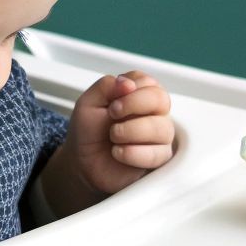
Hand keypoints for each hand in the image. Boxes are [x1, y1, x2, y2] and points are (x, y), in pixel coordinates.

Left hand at [65, 70, 175, 193]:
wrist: (83, 162)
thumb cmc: (89, 131)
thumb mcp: (87, 103)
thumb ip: (105, 87)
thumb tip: (128, 83)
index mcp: (139, 93)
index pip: (148, 82)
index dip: (130, 90)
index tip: (111, 103)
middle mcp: (153, 111)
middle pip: (161, 99)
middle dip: (133, 105)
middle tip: (112, 115)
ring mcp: (159, 134)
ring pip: (162, 128)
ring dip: (131, 131)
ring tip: (113, 137)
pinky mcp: (158, 156)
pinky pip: (157, 153)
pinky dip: (132, 153)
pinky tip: (117, 152)